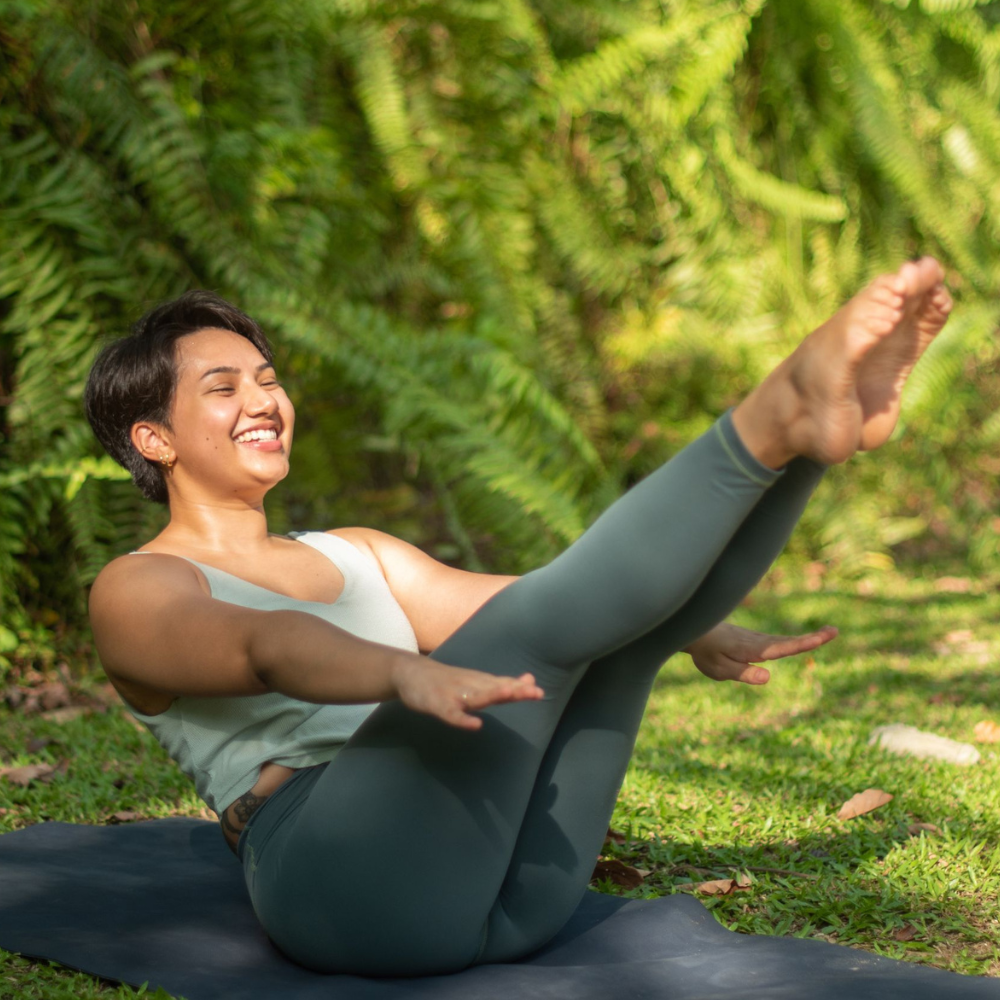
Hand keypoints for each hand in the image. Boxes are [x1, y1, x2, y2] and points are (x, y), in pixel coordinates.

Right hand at [391, 654, 544, 729]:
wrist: (409, 671)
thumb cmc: (447, 680)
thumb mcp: (476, 680)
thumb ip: (501, 684)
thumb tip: (530, 680)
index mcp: (480, 683)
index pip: (504, 684)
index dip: (521, 689)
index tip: (540, 692)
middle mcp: (471, 686)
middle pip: (495, 688)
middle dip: (514, 691)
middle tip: (534, 692)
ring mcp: (454, 695)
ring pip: (475, 696)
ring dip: (492, 695)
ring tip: (509, 694)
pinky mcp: (437, 704)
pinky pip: (452, 714)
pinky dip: (463, 719)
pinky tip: (475, 725)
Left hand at [684, 621, 837, 685]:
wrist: (692, 631)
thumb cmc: (705, 653)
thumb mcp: (719, 670)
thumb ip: (743, 673)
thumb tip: (768, 677)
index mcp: (751, 649)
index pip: (781, 648)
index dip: (803, 643)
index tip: (822, 637)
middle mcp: (756, 641)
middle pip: (787, 641)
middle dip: (812, 637)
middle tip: (834, 631)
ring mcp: (755, 638)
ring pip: (783, 639)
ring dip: (805, 638)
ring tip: (827, 634)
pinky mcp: (752, 639)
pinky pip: (776, 640)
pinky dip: (792, 640)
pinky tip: (801, 641)